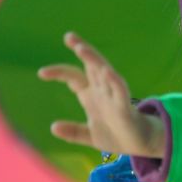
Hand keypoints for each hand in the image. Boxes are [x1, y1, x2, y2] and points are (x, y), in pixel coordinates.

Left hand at [38, 32, 165, 157]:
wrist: (140, 145)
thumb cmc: (116, 135)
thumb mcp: (89, 135)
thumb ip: (73, 131)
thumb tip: (53, 127)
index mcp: (91, 95)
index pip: (74, 77)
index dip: (59, 72)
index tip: (41, 72)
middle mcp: (102, 91)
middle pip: (91, 66)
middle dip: (82, 50)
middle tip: (69, 36)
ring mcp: (114, 96)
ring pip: (104, 72)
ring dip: (94, 59)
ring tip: (81, 48)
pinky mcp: (125, 106)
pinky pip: (120, 89)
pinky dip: (113, 80)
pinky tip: (106, 71)